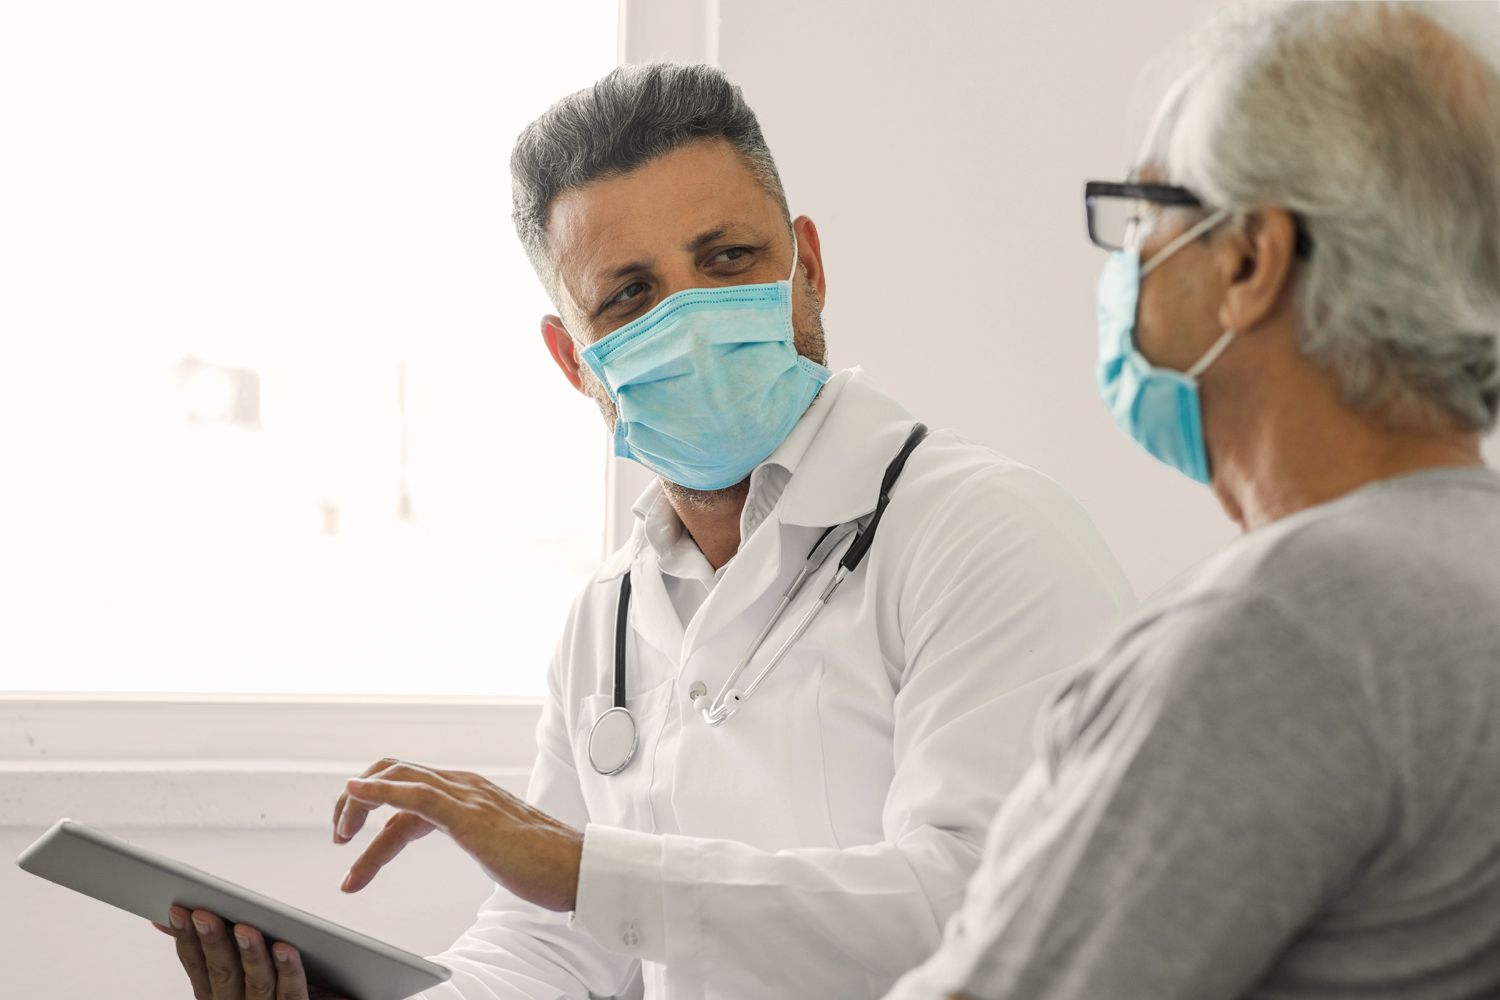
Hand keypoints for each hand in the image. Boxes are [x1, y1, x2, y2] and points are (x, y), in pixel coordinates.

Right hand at [152, 905, 348, 999]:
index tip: (178, 910)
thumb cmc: (273, 986)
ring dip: (249, 955)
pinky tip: (285, 949)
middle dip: (212, 943)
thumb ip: (210, 943)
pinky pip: (291, 994)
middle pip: (222, 974)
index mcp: (218, 994)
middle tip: (204, 914)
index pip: (197, 966)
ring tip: (244, 928)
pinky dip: (288, 971)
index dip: (186, 939)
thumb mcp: (237, 964)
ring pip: (256, 983)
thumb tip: (171, 915)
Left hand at [332, 757, 583, 911]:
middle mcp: (464, 786)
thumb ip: (472, 834)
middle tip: (339, 835)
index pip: (407, 787)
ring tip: (339, 836)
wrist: (579, 870)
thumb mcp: (493, 847)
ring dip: (358, 804)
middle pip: (393, 771)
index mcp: (469, 792)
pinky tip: (356, 793)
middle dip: (357, 800)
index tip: (352, 840)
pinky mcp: (469, 815)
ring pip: (397, 780)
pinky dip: (380, 790)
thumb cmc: (543, 863)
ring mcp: (467, 796)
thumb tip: (467, 840)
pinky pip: (415, 794)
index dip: (372, 807)